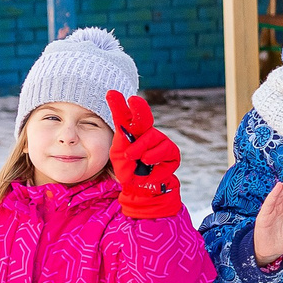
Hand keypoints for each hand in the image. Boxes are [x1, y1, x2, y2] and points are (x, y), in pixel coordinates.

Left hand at [106, 92, 183, 218]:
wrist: (143, 188)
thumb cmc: (129, 169)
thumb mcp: (119, 155)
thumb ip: (122, 143)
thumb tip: (128, 133)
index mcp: (130, 132)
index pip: (123, 116)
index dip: (118, 105)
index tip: (111, 93)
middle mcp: (145, 133)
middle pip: (143, 117)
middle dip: (139, 107)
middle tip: (133, 100)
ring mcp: (160, 141)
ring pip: (151, 137)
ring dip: (140, 149)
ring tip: (134, 158)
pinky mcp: (171, 152)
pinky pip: (162, 150)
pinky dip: (153, 159)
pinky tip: (148, 166)